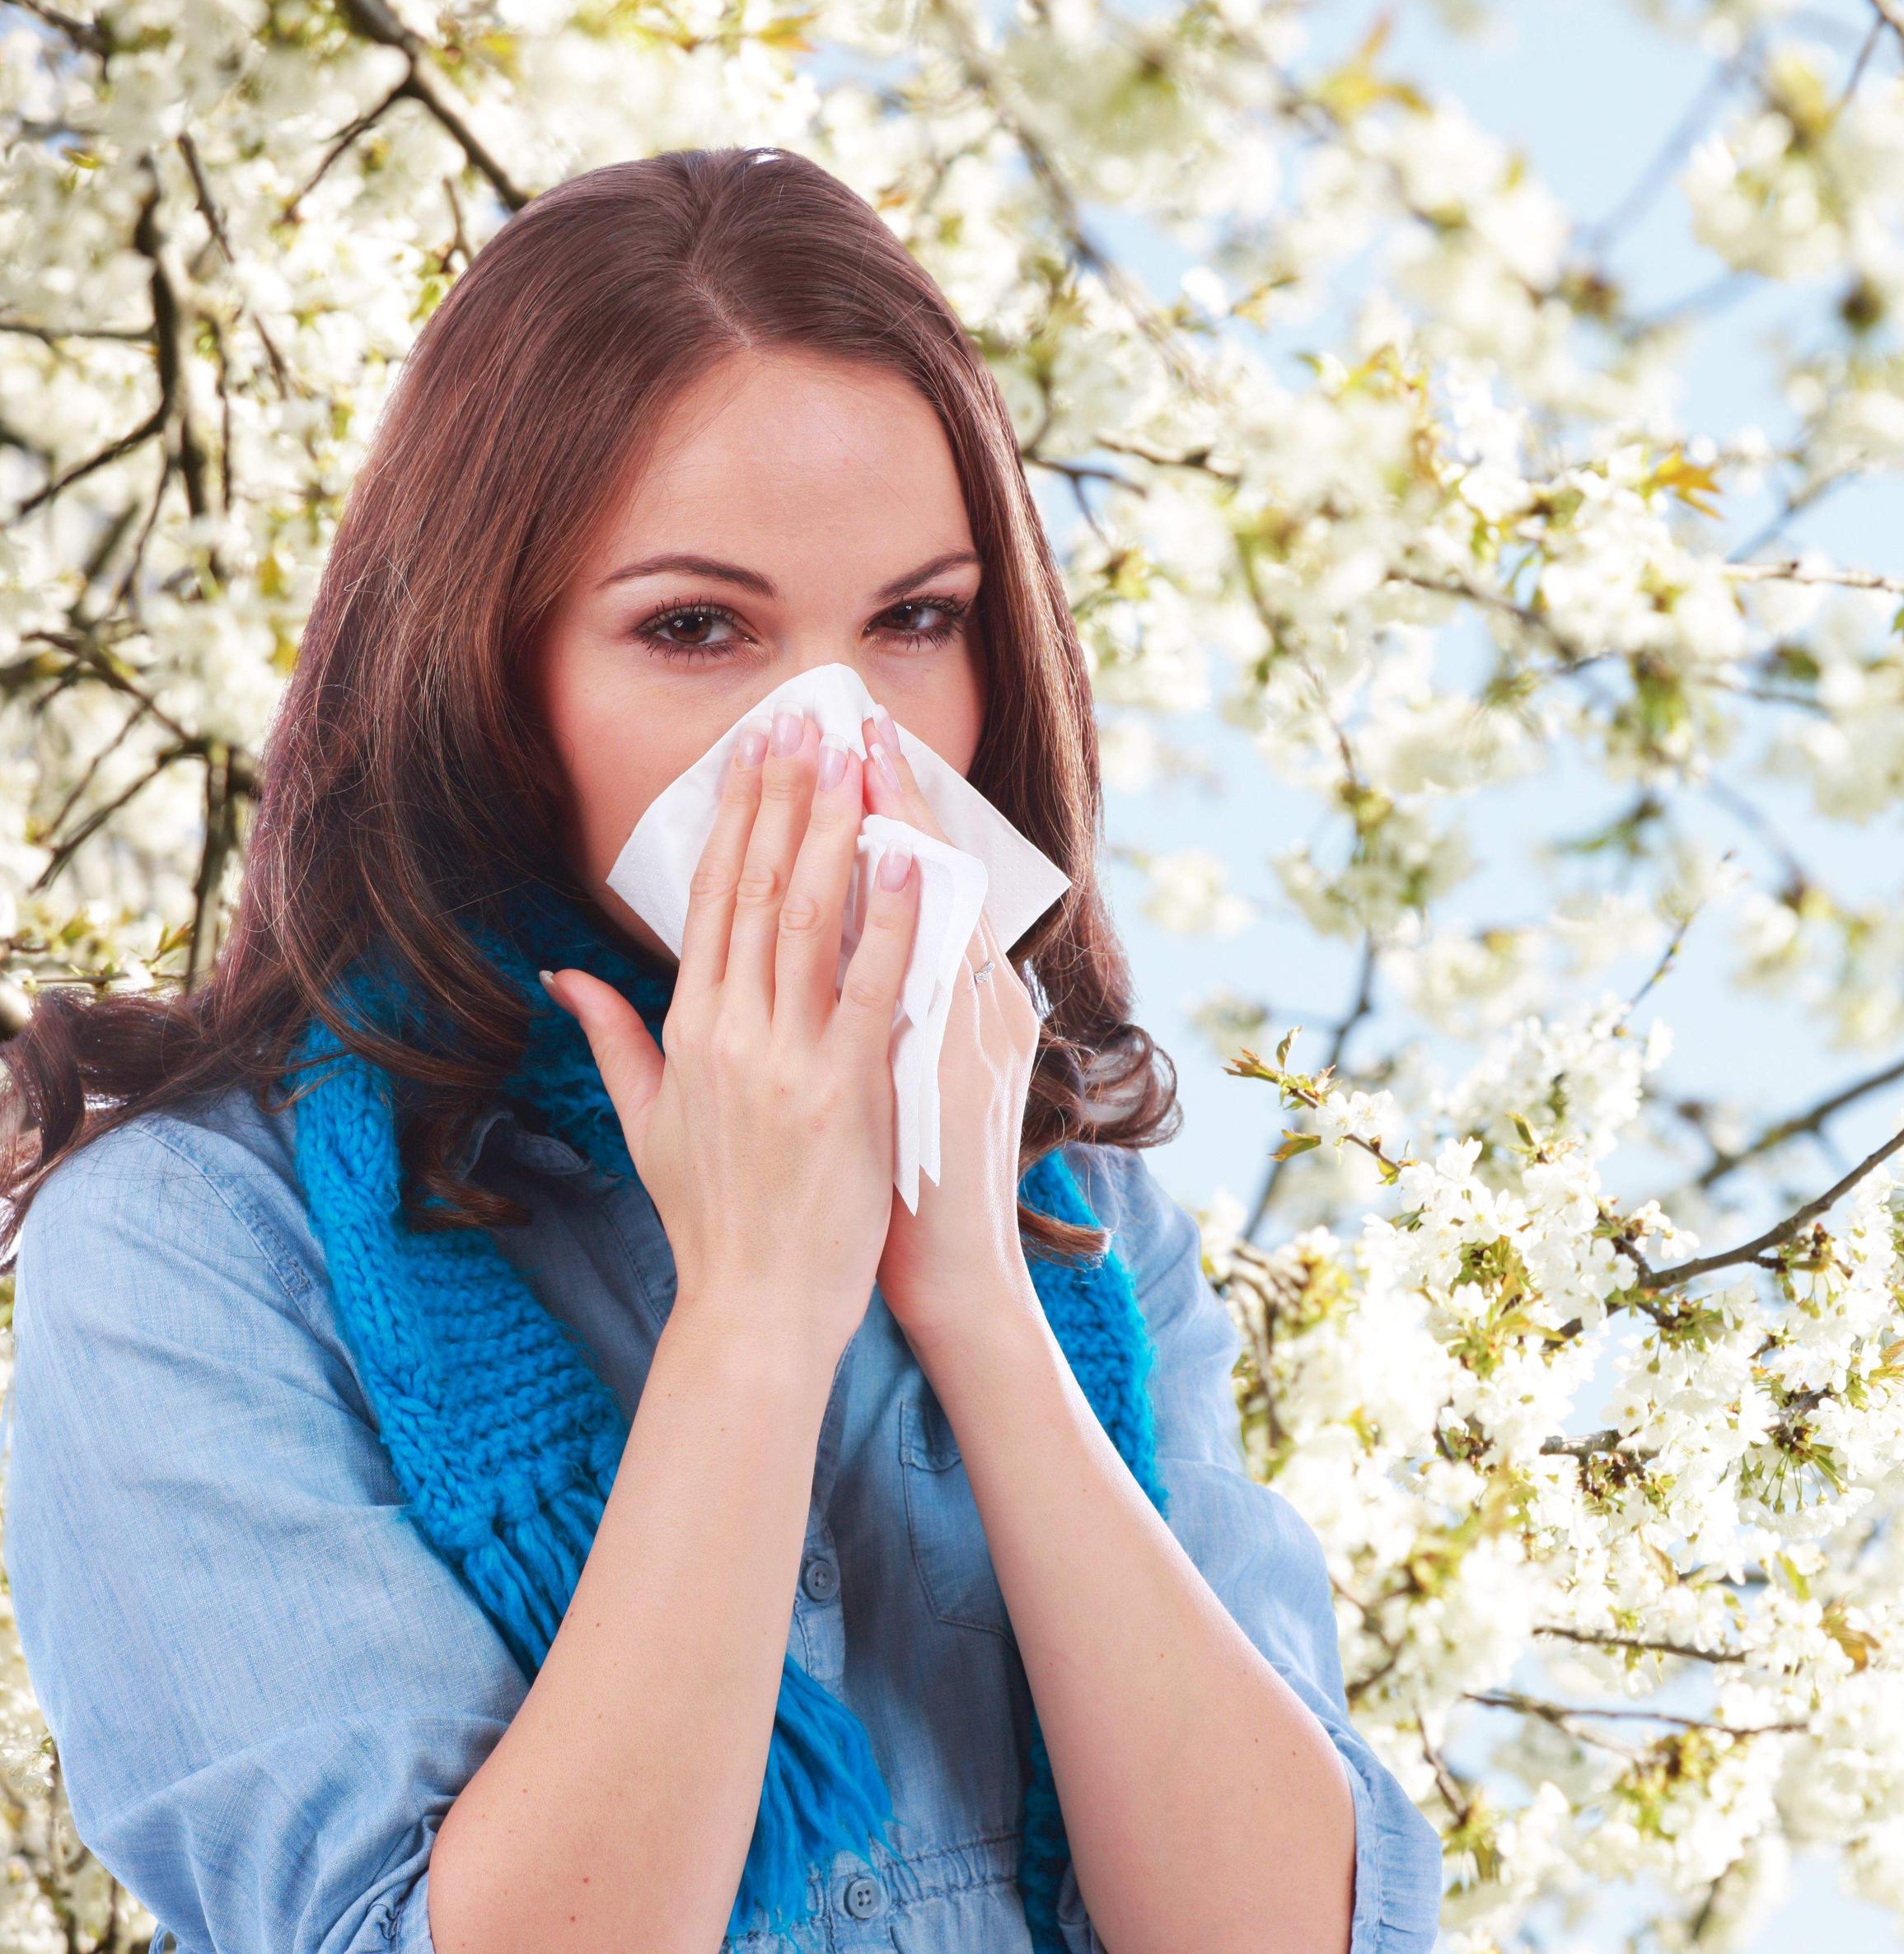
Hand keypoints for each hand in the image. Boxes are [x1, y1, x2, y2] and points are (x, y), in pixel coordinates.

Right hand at [544, 711, 924, 1376]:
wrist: (753, 1304)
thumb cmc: (712, 1218)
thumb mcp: (646, 1121)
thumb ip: (612, 1038)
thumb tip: (560, 975)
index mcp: (688, 1031)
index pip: (712, 901)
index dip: (735, 820)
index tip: (753, 755)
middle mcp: (731, 1031)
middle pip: (759, 890)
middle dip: (783, 800)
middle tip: (804, 722)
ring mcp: (786, 1057)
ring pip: (811, 919)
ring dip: (834, 831)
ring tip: (854, 759)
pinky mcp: (843, 1089)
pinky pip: (873, 985)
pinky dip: (891, 918)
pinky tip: (908, 858)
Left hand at [857, 708, 1045, 1352]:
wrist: (947, 1277)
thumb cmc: (913, 1190)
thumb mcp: (908, 1087)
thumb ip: (887, 1016)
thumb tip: (872, 962)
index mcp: (956, 1007)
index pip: (918, 887)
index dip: (883, 815)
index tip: (849, 746)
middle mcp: (971, 1005)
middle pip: (924, 876)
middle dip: (877, 793)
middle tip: (844, 713)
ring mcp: (963, 1032)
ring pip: (927, 904)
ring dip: (886, 821)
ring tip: (854, 748)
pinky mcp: (947, 1068)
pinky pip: (928, 976)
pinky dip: (915, 912)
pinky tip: (898, 853)